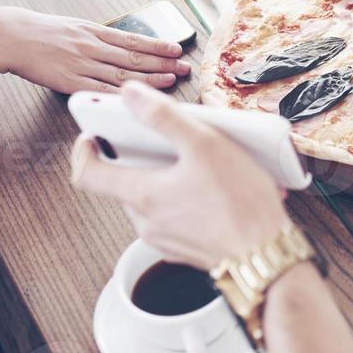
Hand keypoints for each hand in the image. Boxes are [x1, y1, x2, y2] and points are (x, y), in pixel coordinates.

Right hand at [0, 7, 189, 92]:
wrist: (9, 36)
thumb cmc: (39, 32)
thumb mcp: (73, 26)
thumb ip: (96, 38)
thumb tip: (120, 46)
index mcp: (93, 30)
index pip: (133, 39)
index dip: (158, 44)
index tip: (177, 48)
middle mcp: (91, 46)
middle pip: (134, 56)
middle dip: (162, 62)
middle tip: (184, 66)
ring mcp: (81, 64)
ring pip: (122, 73)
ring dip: (149, 78)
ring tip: (171, 79)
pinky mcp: (69, 81)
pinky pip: (99, 90)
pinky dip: (120, 95)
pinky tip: (137, 98)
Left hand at [70, 83, 290, 267]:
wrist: (268, 257)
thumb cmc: (241, 203)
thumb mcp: (204, 145)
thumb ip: (163, 116)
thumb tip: (129, 94)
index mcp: (143, 195)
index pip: (87, 174)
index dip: (84, 149)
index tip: (91, 133)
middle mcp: (146, 221)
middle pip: (126, 181)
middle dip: (144, 156)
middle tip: (171, 139)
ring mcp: (165, 238)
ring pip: (153, 198)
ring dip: (170, 177)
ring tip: (207, 163)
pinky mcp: (186, 247)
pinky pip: (176, 215)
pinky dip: (188, 197)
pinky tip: (219, 188)